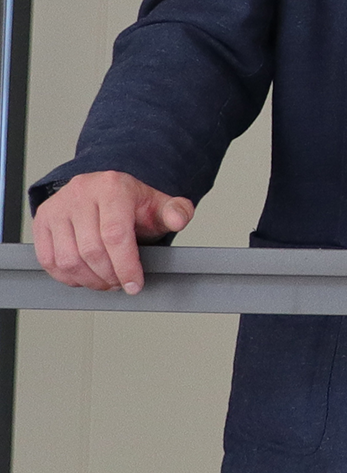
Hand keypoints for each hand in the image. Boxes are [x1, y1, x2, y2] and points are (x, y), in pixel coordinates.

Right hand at [32, 171, 196, 293]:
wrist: (106, 191)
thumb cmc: (132, 202)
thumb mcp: (159, 204)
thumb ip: (176, 212)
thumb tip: (179, 219)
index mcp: (112, 187)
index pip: (115, 235)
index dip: (125, 266)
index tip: (134, 284)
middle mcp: (81, 194)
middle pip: (91, 250)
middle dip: (109, 276)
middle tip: (122, 283)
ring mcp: (57, 207)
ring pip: (68, 259)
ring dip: (89, 280)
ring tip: (106, 281)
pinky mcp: (42, 221)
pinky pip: (49, 260)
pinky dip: (67, 276)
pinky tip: (85, 276)